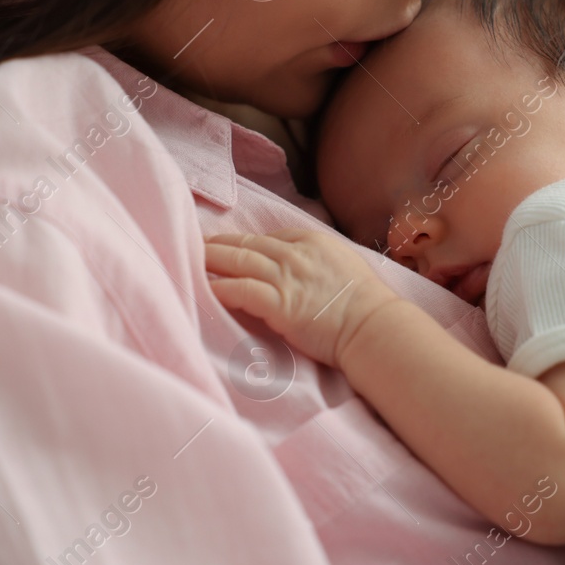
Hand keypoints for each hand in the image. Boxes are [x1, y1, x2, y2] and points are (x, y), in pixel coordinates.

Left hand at [203, 229, 400, 368]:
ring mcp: (285, 277)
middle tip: (195, 245)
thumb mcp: (343, 266)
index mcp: (312, 242)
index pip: (269, 237)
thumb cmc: (366, 304)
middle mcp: (295, 254)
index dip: (245, 241)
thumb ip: (318, 262)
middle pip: (246, 244)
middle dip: (218, 244)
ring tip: (190, 260)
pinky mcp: (278, 304)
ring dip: (210, 260)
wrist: (374, 326)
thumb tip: (304, 271)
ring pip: (237, 260)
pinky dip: (219, 287)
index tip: (229, 246)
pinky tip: (205, 288)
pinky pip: (240, 290)